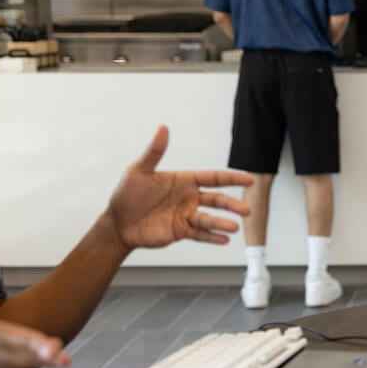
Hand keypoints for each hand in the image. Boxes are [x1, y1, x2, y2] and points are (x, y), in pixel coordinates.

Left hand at [104, 125, 253, 249]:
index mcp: (184, 181)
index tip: (249, 179)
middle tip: (246, 209)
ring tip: (234, 227)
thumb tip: (163, 127)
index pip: (213, 178)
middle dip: (232, 204)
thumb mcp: (139, 171)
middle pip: (217, 200)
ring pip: (209, 219)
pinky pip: (199, 235)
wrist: (117, 223)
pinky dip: (212, 238)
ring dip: (222, 223)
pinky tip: (224, 239)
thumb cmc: (126, 195)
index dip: (231, 178)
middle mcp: (189, 198)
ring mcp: (186, 216)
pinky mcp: (180, 232)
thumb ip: (154, 151)